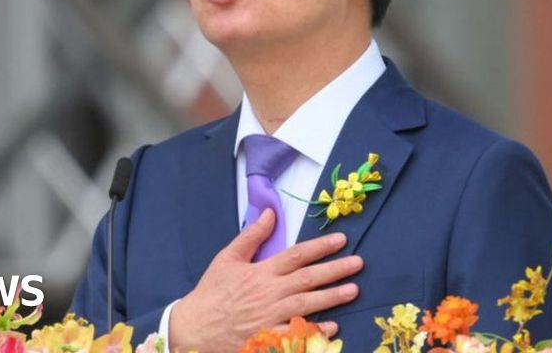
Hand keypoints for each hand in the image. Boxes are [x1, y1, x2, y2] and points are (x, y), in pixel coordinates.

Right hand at [169, 209, 362, 352]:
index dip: (321, 246)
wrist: (193, 328)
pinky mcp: (267, 338)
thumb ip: (251, 236)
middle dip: (335, 269)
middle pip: (307, 278)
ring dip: (332, 297)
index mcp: (260, 272)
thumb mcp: (227, 259)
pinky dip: (315, 330)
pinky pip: (296, 334)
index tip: (341, 239)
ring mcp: (269, 317)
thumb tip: (270, 213)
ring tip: (354, 290)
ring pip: (306, 305)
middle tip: (358, 263)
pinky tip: (333, 325)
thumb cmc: (211, 293)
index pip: (296, 255)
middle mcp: (268, 293)